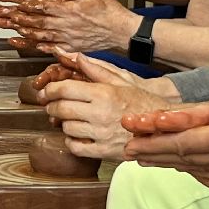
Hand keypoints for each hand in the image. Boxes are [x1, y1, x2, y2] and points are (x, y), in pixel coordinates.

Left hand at [0, 0, 139, 53]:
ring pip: (36, 34)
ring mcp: (65, 38)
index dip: (18, 0)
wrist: (124, 33)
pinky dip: (30, 44)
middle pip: (32, 19)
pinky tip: (18, 41)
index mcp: (69, 9)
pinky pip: (46, 47)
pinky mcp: (68, 48)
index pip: (39, 3)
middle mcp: (64, 25)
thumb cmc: (111, 12)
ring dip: (16, 29)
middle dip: (10, 15)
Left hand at [41, 51, 166, 158]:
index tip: (46, 92)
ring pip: (67, 128)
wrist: (163, 126)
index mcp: (103, 93)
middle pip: (61, 109)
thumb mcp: (121, 81)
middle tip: (51, 105)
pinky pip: (76, 147)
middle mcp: (100, 113)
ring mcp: (101, 134)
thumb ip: (96, 70)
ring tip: (70, 119)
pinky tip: (77, 136)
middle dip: (51, 106)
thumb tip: (76, 57)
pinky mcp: (104, 151)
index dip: (50, 90)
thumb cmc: (142, 102)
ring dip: (63, 123)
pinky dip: (71, 141)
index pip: (65, 89)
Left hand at [121, 58, 208, 208]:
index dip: (157, 140)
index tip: (132, 142)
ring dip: (176, 165)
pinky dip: (205, 178)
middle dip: (157, 154)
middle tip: (130, 154)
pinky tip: (204, 178)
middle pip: (187, 158)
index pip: (185, 140)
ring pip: (202, 171)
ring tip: (156, 164)